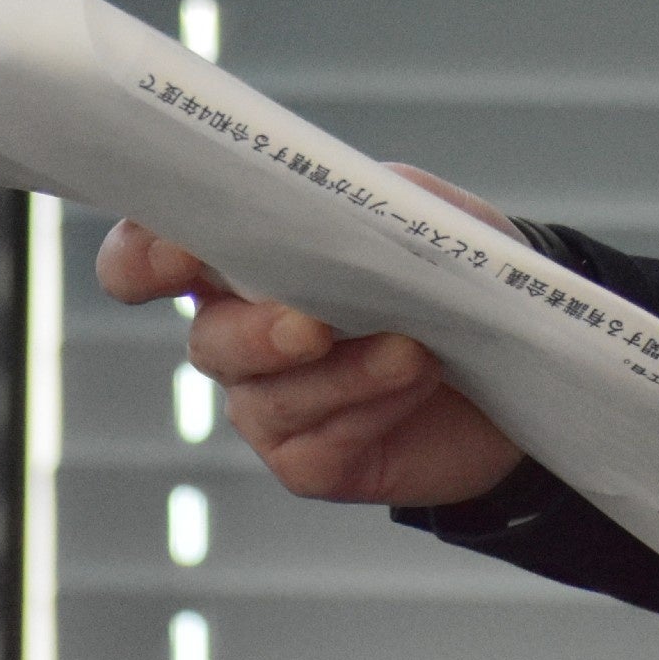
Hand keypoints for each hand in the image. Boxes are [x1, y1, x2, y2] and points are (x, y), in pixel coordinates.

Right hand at [93, 164, 526, 508]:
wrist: (515, 355)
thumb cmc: (446, 268)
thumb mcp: (416, 210)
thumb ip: (361, 198)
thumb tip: (326, 207)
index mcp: (241, 260)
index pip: (149, 256)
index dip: (143, 257)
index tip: (178, 253)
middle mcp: (238, 334)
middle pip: (208, 340)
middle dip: (257, 333)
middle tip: (312, 324)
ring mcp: (268, 404)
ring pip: (267, 398)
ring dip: (341, 372)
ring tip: (407, 350)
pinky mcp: (308, 460)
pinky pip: (317, 441)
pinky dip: (370, 405)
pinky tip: (414, 379)